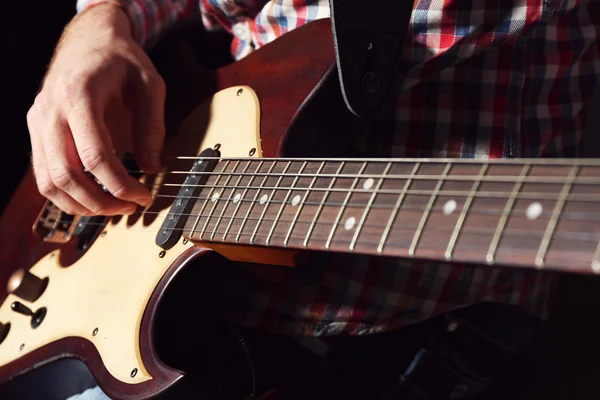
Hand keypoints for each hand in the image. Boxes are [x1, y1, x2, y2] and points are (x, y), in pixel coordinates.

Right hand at [27, 4, 165, 215]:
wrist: (89, 40)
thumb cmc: (121, 60)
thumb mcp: (150, 84)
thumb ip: (152, 126)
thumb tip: (152, 167)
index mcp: (79, 95)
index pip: (94, 156)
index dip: (121, 185)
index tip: (143, 196)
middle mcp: (51, 111)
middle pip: (66, 175)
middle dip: (100, 202)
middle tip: (130, 208)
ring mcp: (38, 121)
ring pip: (48, 181)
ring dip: (81, 205)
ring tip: (112, 208)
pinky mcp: (36, 130)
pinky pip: (42, 174)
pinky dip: (65, 195)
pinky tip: (91, 198)